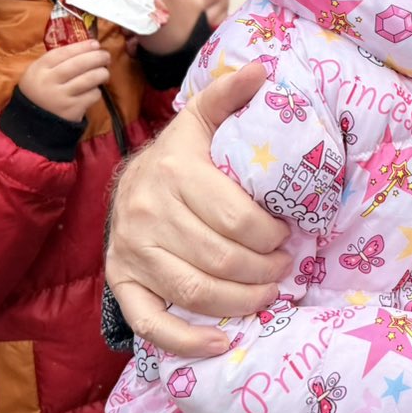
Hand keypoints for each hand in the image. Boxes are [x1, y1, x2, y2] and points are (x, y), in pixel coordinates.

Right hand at [19, 39, 110, 121]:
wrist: (34, 123)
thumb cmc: (41, 91)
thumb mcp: (40, 73)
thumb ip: (59, 60)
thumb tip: (89, 47)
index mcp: (38, 69)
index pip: (63, 52)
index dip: (82, 46)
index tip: (95, 44)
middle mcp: (48, 82)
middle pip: (78, 64)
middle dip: (96, 57)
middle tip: (106, 56)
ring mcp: (60, 97)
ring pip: (89, 79)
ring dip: (102, 73)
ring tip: (104, 72)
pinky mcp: (71, 111)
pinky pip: (92, 95)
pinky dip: (96, 91)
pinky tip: (93, 90)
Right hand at [105, 63, 289, 355]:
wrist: (124, 187)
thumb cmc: (177, 158)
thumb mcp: (201, 122)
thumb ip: (229, 96)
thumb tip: (262, 70)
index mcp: (175, 174)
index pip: (238, 219)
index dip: (272, 234)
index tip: (288, 234)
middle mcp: (149, 215)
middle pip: (222, 259)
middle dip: (265, 270)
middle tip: (285, 266)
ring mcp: (132, 254)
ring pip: (196, 293)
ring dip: (242, 302)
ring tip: (268, 294)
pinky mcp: (122, 283)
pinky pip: (153, 324)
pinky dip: (189, 341)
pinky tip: (223, 342)